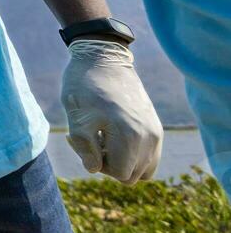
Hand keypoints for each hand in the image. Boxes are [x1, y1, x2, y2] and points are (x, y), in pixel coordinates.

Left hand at [61, 39, 162, 182]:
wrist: (103, 58)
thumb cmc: (84, 86)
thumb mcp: (76, 119)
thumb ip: (85, 150)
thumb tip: (94, 169)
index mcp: (131, 136)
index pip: (120, 174)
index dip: (99, 165)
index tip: (85, 143)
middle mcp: (150, 137)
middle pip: (132, 175)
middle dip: (110, 165)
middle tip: (92, 140)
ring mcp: (156, 132)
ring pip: (144, 168)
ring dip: (123, 161)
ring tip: (104, 139)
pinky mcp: (156, 126)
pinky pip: (150, 155)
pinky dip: (133, 153)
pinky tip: (114, 134)